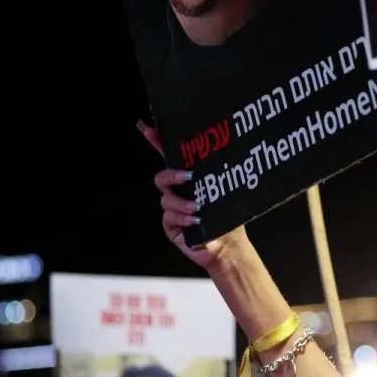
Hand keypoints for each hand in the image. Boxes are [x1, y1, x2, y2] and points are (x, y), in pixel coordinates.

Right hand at [139, 122, 245, 270]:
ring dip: (182, 202)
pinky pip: (169, 217)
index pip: (170, 158)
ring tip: (198, 208)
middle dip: (172, 175)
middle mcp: (178, 193)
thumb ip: (218, 178)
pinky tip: (195, 221)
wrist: (229, 247)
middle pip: (161, 177)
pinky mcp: (170, 226)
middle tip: (189, 177)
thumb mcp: (226, 194)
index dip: (157, 143)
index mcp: (190, 181)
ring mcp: (172, 209)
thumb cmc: (229, 220)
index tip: (148, 129)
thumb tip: (225, 155)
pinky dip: (182, 218)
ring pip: (166, 199)